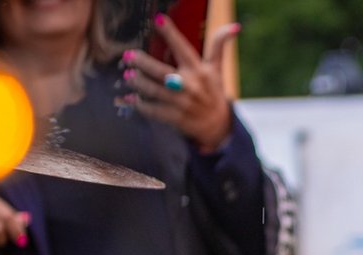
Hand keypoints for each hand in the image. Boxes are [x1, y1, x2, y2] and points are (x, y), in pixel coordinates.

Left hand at [121, 19, 238, 152]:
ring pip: (155, 91)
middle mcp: (190, 86)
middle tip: (129, 55)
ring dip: (139, 83)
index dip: (171, 34)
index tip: (158, 20)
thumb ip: (219, 46)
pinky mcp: (176, 118)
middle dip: (144, 62)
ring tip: (127, 75)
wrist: (218, 126)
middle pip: (162, 72)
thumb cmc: (212, 91)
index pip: (183, 48)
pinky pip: (154, 110)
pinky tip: (131, 98)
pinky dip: (141, 105)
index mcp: (199, 70)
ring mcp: (182, 103)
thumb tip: (235, 27)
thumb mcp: (216, 68)